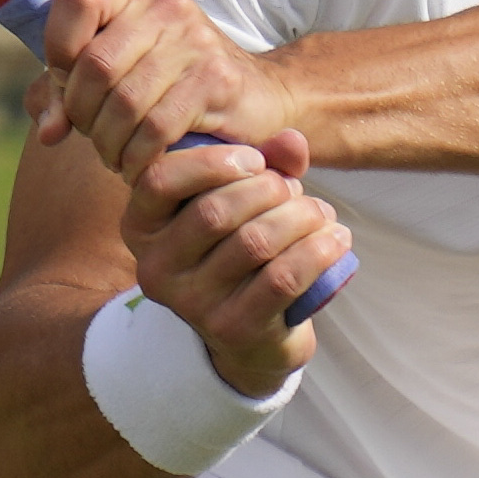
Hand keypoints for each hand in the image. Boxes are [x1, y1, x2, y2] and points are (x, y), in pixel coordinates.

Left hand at [32, 0, 290, 192]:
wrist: (258, 96)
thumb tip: (50, 131)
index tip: (70, 87)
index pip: (75, 0)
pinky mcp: (216, 80)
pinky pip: (156, 128)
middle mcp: (165, 5)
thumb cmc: (169, 88)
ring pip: (124, 103)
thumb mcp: (111, 78)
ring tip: (117, 156)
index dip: (58, 51)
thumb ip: (62, 94)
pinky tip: (141, 166)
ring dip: (110, 144)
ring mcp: (195, 40)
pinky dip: (138, 157)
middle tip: (96, 137)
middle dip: (84, 114)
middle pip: (95, 65)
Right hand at [118, 111, 346, 391]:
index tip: (256, 160)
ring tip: (320, 214)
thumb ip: (262, 163)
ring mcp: (192, 304)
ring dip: (301, 218)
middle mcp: (156, 269)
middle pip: (215, 211)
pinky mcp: (233, 329)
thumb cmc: (240, 251)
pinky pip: (282, 278)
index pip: (160, 181)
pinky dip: (318, 251)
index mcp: (142, 229)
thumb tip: (291, 141)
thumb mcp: (240, 201)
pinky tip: (336, 240)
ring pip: (255, 242)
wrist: (251, 336)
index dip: (213, 162)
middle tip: (295, 191)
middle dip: (270, 190)